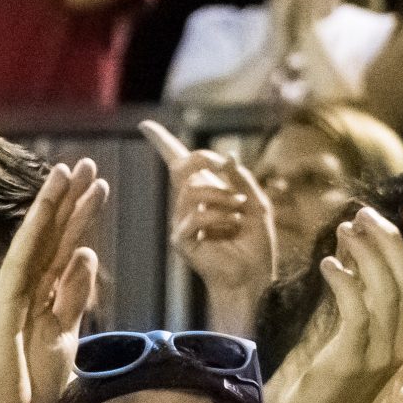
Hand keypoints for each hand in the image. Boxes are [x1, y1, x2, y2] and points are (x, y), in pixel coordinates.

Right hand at [0, 160, 105, 402]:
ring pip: (37, 237)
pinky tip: (47, 205)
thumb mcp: (65, 336)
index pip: (64, 246)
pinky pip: (23, 257)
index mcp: (41, 293)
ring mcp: (11, 288)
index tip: (97, 187)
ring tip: (70, 170)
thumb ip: (74, 298)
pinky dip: (35, 230)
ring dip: (54, 202)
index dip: (80, 216)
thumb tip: (85, 254)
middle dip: (70, 198)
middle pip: (53, 234)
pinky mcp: (3, 299)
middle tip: (88, 164)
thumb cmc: (30, 382)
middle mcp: (24, 284)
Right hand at [143, 120, 278, 308]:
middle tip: (231, 178)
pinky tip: (233, 225)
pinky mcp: (182, 240)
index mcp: (204, 194)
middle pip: (185, 168)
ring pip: (193, 190)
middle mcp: (188, 205)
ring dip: (222, 195)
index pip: (178, 163)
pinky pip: (195, 216)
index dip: (162, 143)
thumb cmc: (255, 244)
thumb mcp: (256, 204)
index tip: (145, 125)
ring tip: (240, 210)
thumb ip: (241, 179)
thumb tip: (227, 155)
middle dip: (207, 163)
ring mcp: (182, 222)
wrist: (253, 277)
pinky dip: (219, 216)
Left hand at [283, 206, 402, 402]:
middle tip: (364, 213)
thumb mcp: (354, 346)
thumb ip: (362, 310)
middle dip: (393, 237)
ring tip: (344, 230)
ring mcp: (380, 351)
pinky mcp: (353, 358)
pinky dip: (345, 280)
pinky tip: (326, 265)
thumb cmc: (332, 393)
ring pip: (388, 287)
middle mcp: (401, 341)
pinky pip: (357, 309)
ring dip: (368, 251)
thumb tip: (351, 268)